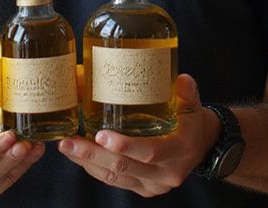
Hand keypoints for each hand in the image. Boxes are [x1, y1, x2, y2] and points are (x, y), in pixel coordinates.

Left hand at [57, 74, 219, 197]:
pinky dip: (94, 168)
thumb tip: (182, 78)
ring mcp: (152, 185)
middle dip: (92, 154)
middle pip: (123, 167)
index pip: (149, 152)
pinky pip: (114, 181)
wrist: (202, 150)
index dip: (125, 145)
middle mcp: (165, 174)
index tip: (100, 134)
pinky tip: (77, 155)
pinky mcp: (142, 189)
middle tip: (67, 141)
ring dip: (86, 162)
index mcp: (179, 152)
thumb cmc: (192, 125)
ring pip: (114, 177)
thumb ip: (188, 93)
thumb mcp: (194, 108)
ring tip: (65, 145)